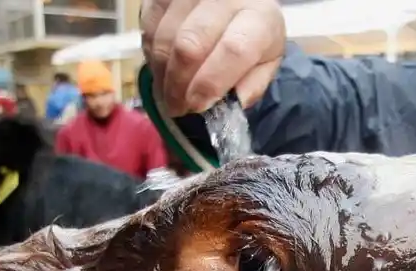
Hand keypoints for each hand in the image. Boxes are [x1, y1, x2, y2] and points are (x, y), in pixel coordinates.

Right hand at [141, 0, 285, 116]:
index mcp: (259, 19)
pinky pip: (148, 27)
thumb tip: (228, 107)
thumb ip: (252, 86)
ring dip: (162, 73)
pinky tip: (163, 66)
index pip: (233, 51)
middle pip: (190, 46)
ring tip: (169, 90)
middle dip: (178, 86)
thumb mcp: (266, 62)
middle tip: (177, 107)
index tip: (196, 106)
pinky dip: (151, 54)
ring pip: (164, 39)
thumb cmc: (253, 33)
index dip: (210, 84)